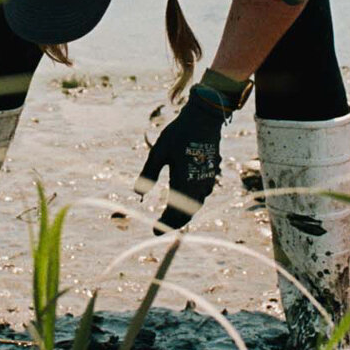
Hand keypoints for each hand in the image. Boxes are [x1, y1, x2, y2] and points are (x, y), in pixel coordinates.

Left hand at [135, 88, 235, 230]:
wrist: (204, 118)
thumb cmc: (179, 133)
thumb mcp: (159, 152)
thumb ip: (149, 173)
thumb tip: (137, 193)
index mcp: (184, 183)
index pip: (174, 213)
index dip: (164, 224)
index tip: (155, 231)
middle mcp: (198, 185)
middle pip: (187, 213)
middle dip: (174, 223)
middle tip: (161, 228)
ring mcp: (207, 179)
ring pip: (196, 205)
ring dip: (184, 214)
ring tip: (172, 218)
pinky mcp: (211, 173)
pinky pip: (202, 195)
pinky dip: (192, 203)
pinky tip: (186, 200)